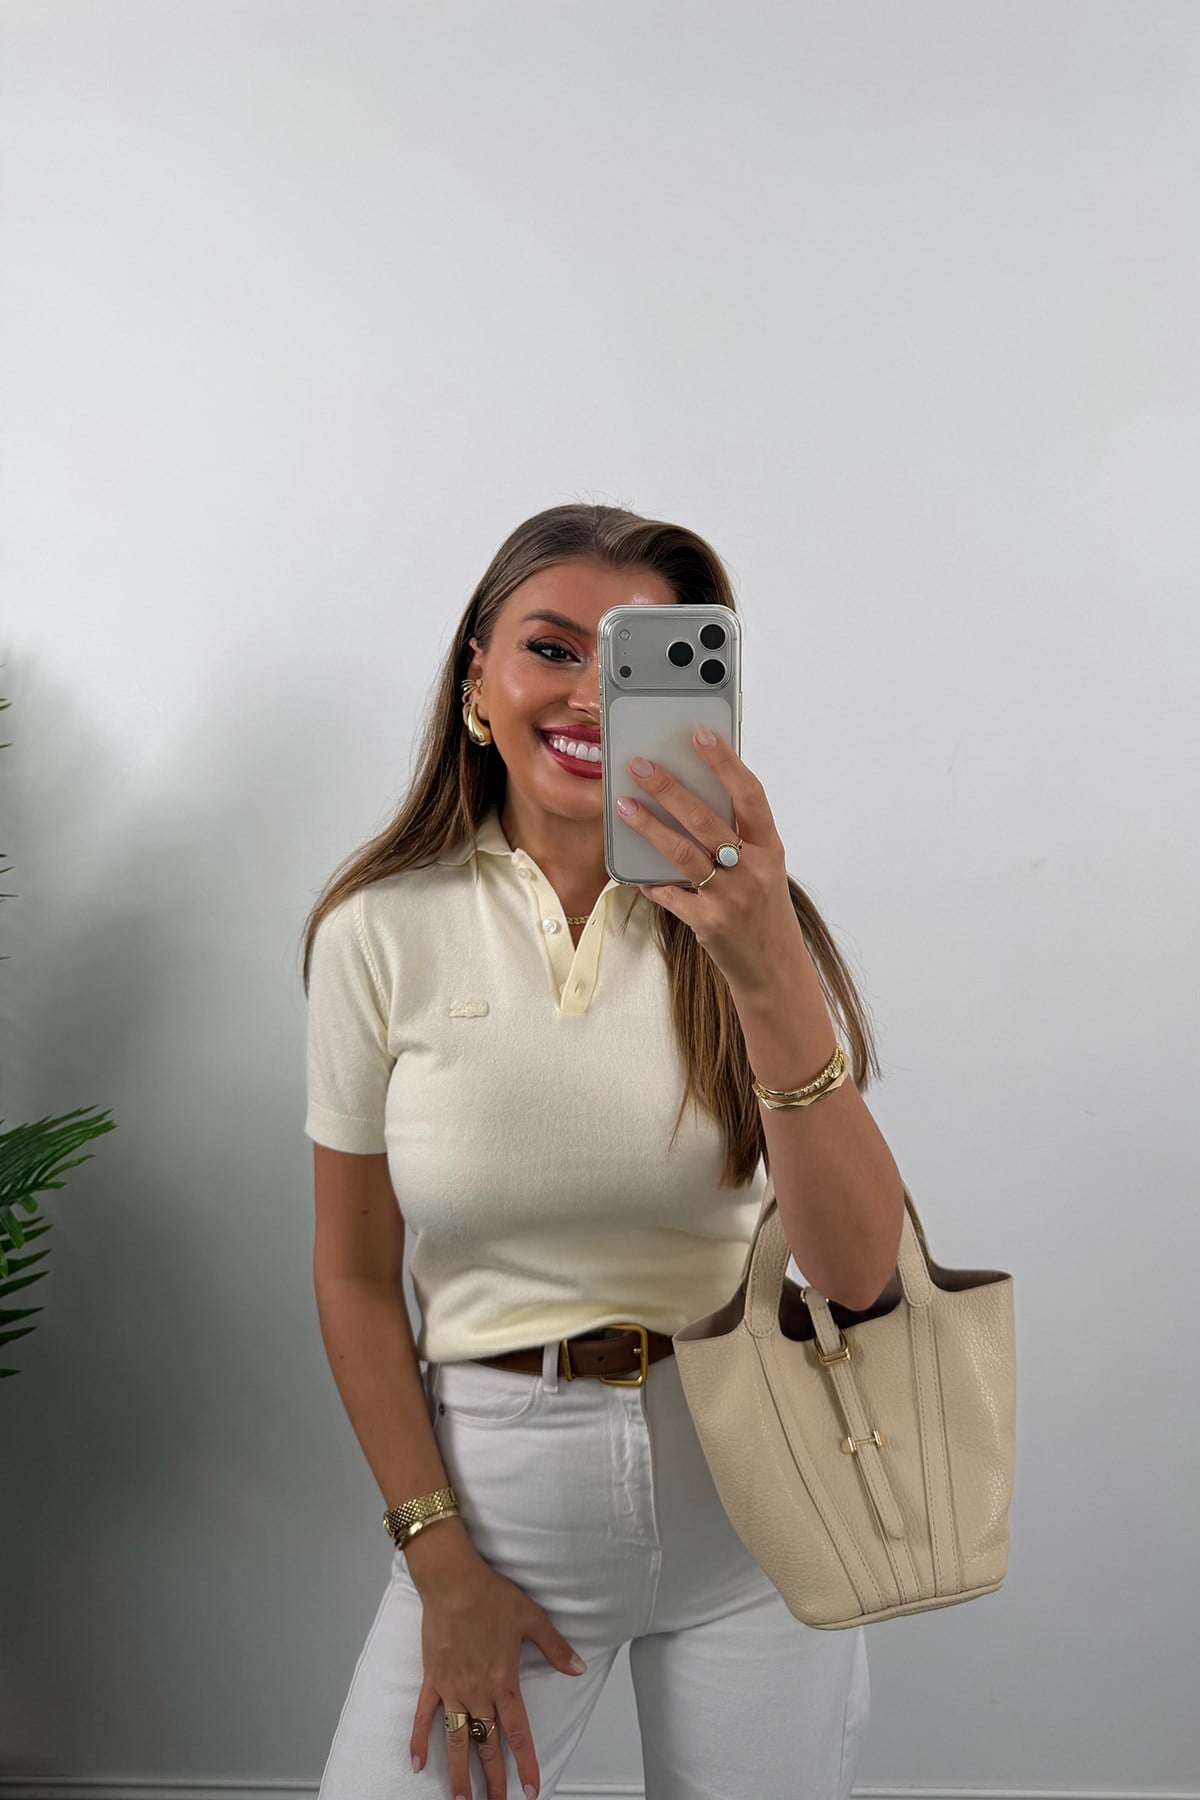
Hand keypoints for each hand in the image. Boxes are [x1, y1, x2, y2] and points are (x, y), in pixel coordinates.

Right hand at [409, 1552, 585, 1799]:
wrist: (452, 1581)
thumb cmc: (491, 1596)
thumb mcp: (532, 1619)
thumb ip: (555, 1648)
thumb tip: (578, 1668)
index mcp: (504, 1681)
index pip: (517, 1733)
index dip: (525, 1764)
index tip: (531, 1790)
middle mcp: (477, 1692)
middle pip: (486, 1745)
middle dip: (493, 1780)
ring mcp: (452, 1689)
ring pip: (456, 1740)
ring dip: (459, 1772)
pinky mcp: (432, 1679)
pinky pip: (423, 1716)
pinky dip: (419, 1740)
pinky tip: (417, 1764)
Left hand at [617, 724, 804, 993]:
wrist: (774, 969)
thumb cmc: (763, 910)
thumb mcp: (764, 868)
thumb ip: (737, 836)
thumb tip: (691, 795)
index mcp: (769, 847)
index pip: (749, 794)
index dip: (725, 762)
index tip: (700, 734)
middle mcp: (754, 869)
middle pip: (706, 820)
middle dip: (670, 788)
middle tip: (640, 764)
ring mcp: (732, 897)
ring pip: (683, 853)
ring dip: (649, 826)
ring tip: (623, 805)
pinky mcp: (709, 923)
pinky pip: (671, 895)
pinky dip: (650, 880)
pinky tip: (632, 869)